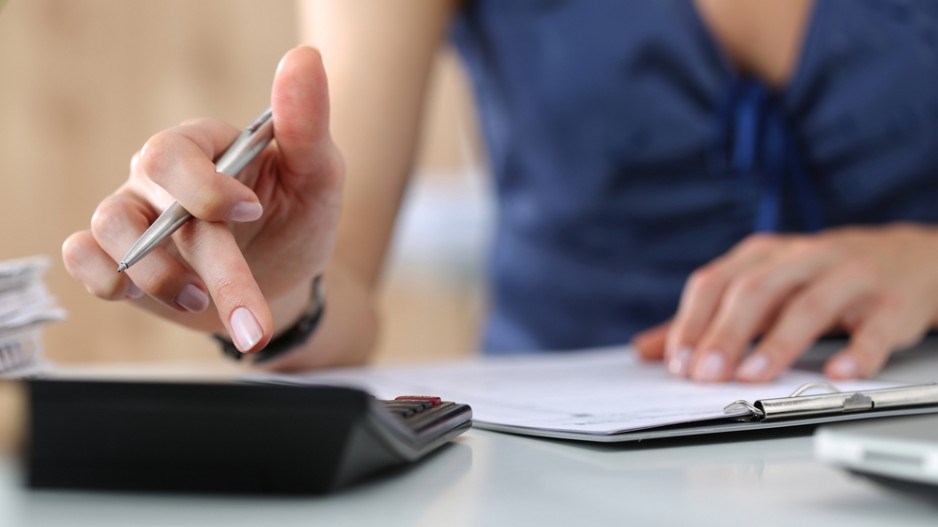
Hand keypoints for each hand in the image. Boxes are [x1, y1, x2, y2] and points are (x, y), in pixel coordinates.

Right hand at [62, 46, 343, 352]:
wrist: (283, 279)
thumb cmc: (298, 218)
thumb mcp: (318, 175)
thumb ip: (308, 125)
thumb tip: (305, 58)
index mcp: (206, 146)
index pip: (176, 153)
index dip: (204, 188)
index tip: (252, 213)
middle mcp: (161, 174)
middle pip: (149, 197)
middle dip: (203, 259)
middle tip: (249, 313)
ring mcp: (136, 213)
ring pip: (109, 227)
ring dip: (155, 276)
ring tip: (199, 300)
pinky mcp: (119, 256)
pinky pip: (82, 256)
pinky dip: (103, 279)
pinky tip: (140, 296)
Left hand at [633, 225, 937, 381]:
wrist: (909, 258)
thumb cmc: (817, 277)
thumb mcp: (759, 287)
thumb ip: (704, 319)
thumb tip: (646, 350)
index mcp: (763, 255)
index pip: (716, 283)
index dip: (691, 322)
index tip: (676, 363)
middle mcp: (803, 258)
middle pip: (755, 292)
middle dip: (724, 335)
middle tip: (703, 376)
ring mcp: (849, 276)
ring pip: (809, 306)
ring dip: (778, 344)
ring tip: (752, 377)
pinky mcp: (891, 302)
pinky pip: (874, 328)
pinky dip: (857, 352)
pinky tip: (838, 374)